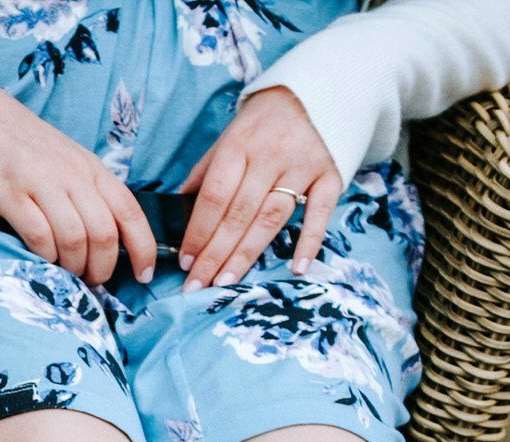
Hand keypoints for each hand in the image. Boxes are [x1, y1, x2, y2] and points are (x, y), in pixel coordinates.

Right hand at [0, 64, 156, 286]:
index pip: (130, 212)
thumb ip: (84, 194)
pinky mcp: (10, 194)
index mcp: (92, 169)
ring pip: (74, 238)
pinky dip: (44, 255)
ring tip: (66, 275)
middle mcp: (73, 176)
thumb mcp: (65, 164)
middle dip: (102, 268)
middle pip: (104, 233)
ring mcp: (41, 183)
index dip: (144, 248)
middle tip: (90, 281)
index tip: (144, 275)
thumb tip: (102, 239)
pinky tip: (41, 258)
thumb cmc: (19, 145)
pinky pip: (38, 234)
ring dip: (73, 266)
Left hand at [178, 87, 341, 288]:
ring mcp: (303, 165)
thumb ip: (206, 172)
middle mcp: (270, 156)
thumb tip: (177, 208)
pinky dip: (310, 240)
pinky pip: (321, 211)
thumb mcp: (229, 136)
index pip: (213, 197)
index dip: (198, 232)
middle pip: (239, 214)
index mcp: (239, 146)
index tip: (185, 261)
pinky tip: (296, 268)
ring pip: (272, 217)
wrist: (322, 87)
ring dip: (248, 253)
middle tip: (198, 286)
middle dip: (215, 254)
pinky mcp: (332, 173)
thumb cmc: (265, 120)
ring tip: (227, 281)